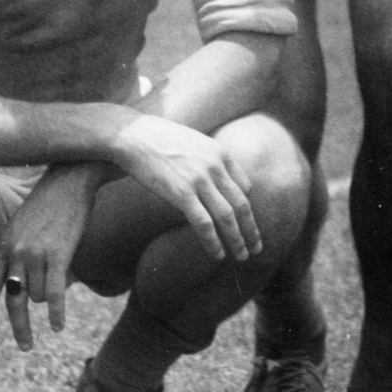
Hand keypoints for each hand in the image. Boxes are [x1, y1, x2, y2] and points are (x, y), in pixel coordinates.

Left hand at [0, 166, 98, 348]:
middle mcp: (14, 252)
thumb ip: (15, 251)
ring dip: (48, 296)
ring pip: (38, 295)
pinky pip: (54, 294)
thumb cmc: (49, 201)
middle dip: (19, 328)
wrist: (70, 178)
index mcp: (3, 244)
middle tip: (25, 346)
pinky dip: (56, 313)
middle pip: (13, 301)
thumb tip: (17, 286)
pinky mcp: (58, 254)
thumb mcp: (22, 224)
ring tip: (58, 280)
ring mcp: (35, 253)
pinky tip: (58, 326)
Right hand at [116, 114, 262, 263]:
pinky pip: (204, 224)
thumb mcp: (195, 144)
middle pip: (242, 204)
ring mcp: (200, 180)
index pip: (245, 187)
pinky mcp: (182, 193)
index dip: (247, 209)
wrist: (134, 135)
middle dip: (251, 230)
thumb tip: (215, 183)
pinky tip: (218, 255)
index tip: (247, 224)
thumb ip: (210, 161)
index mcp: (222, 153)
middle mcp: (216, 166)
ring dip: (237, 240)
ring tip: (242, 257)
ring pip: (228, 217)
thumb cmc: (161, 140)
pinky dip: (213, 242)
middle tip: (257, 249)